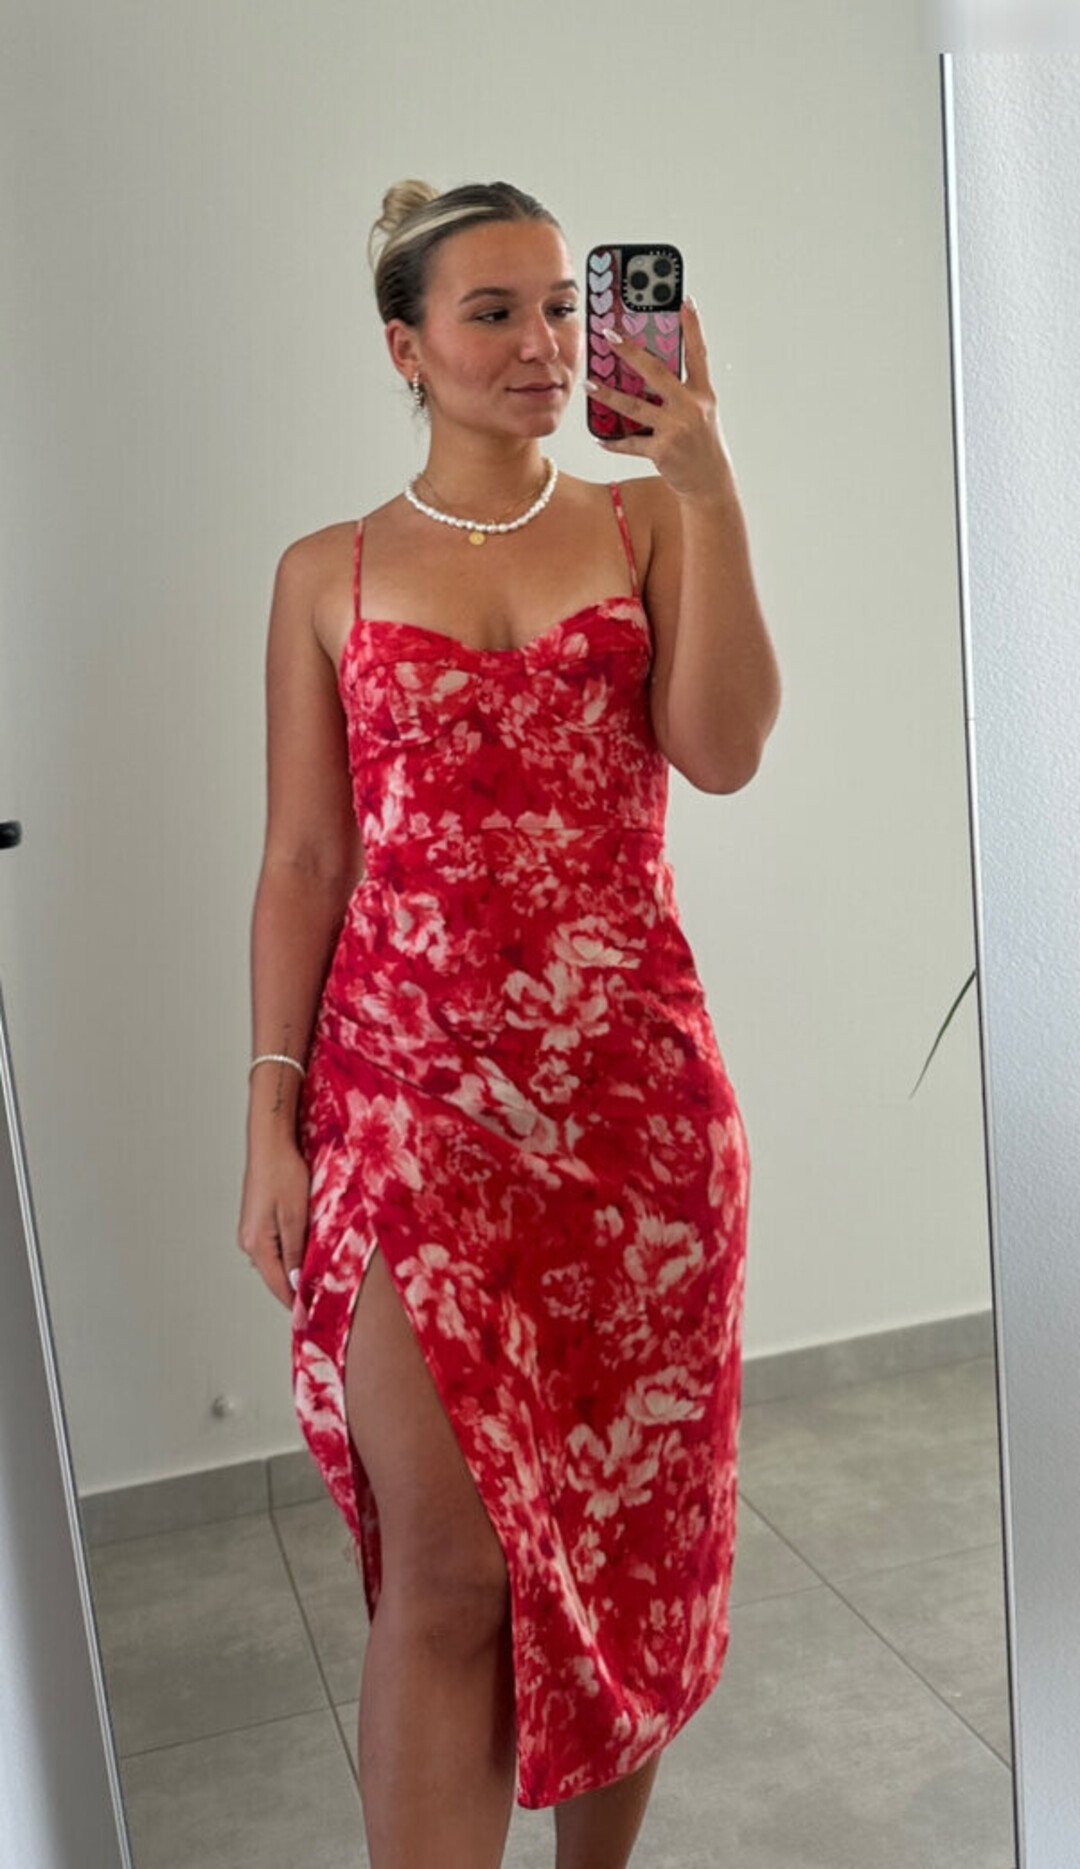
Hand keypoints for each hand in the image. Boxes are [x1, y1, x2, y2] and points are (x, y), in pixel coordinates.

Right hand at [237, 1141, 310, 1311]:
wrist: (269, 1145)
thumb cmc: (283, 1175)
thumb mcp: (296, 1217)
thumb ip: (296, 1253)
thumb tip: (297, 1283)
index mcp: (257, 1245)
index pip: (279, 1286)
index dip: (296, 1304)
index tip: (310, 1321)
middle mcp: (248, 1242)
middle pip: (275, 1277)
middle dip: (295, 1290)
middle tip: (317, 1304)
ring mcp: (250, 1231)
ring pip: (275, 1262)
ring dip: (293, 1272)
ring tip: (313, 1284)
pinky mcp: (256, 1221)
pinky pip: (274, 1247)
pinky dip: (289, 1256)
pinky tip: (303, 1256)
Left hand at [585, 298, 733, 501]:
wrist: (710, 483)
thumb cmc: (700, 445)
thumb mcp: (699, 412)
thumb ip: (679, 391)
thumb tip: (646, 372)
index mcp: (702, 393)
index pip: (698, 353)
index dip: (693, 327)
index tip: (685, 301)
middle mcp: (691, 407)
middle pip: (656, 372)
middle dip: (630, 351)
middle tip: (609, 335)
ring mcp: (676, 428)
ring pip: (634, 406)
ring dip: (608, 395)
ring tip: (589, 384)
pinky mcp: (663, 450)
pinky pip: (631, 443)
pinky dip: (613, 441)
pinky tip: (599, 437)